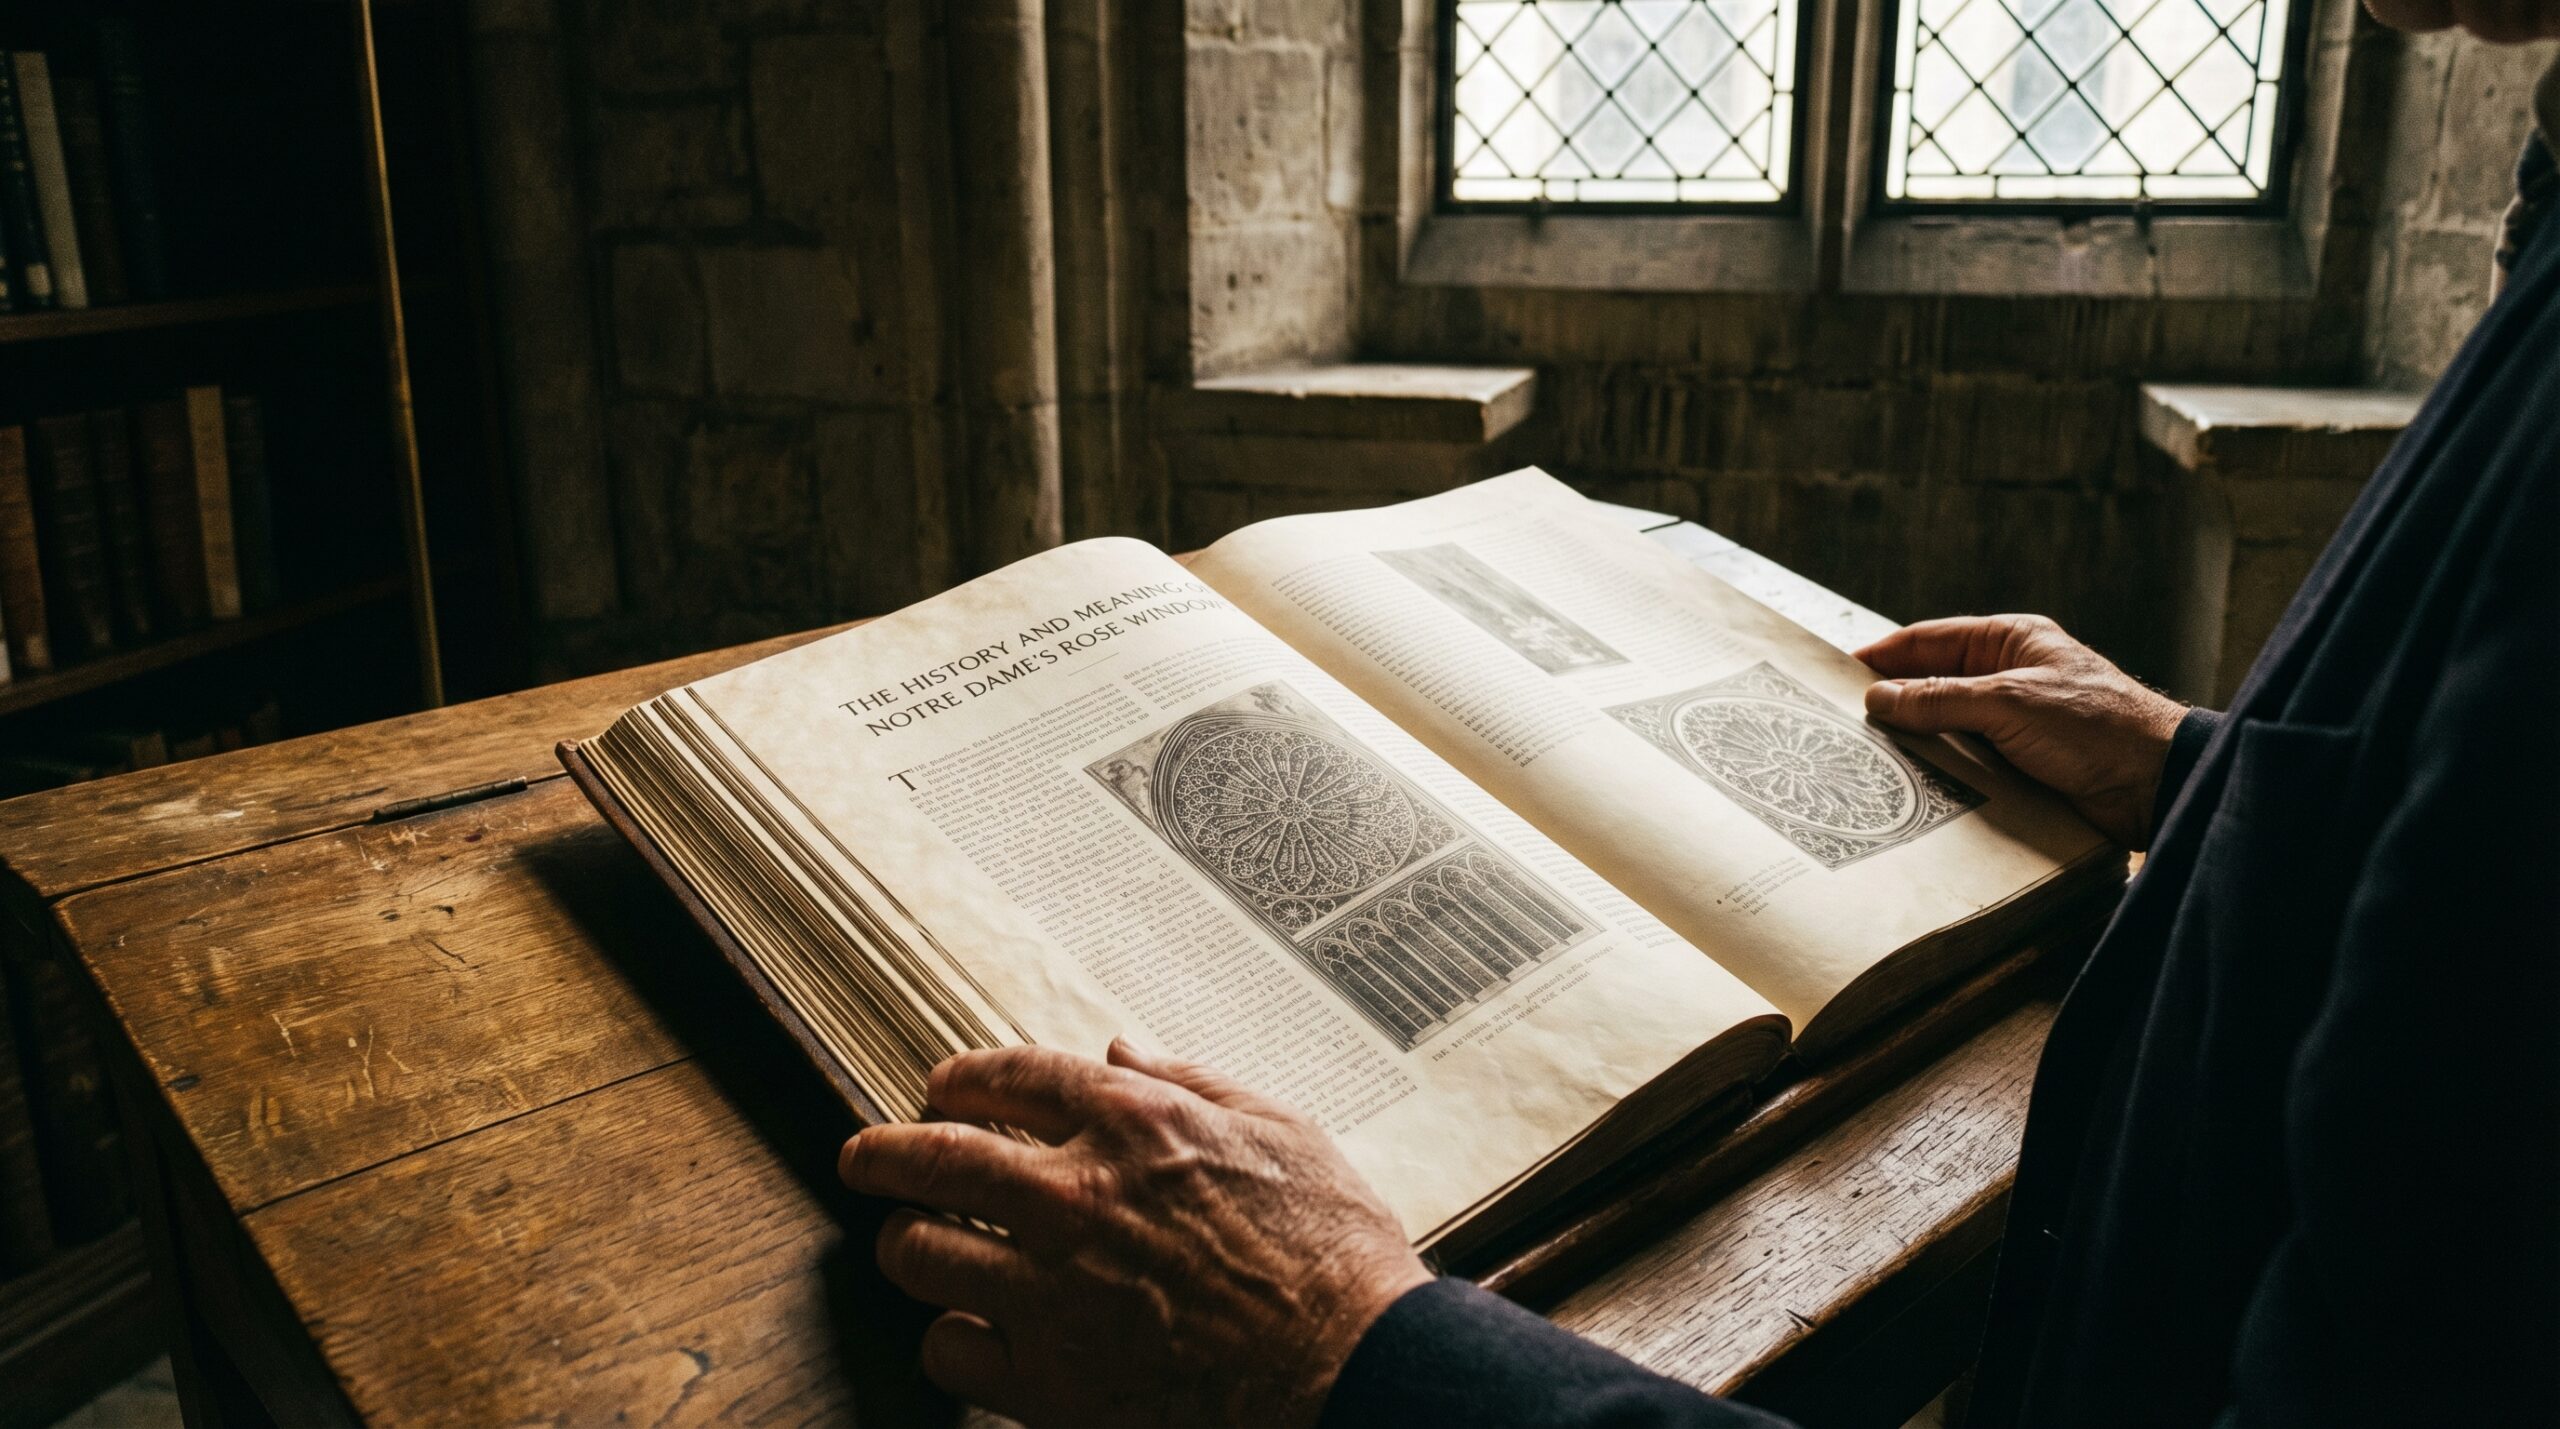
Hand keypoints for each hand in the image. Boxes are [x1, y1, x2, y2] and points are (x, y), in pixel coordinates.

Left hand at [838, 1039, 1432, 1426]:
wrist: (1356, 1370)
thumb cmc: (1334, 1255)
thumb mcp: (1282, 1131)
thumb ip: (1192, 1083)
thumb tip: (1121, 1051)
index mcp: (1134, 1123)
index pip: (1008, 1077)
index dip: (958, 1079)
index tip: (939, 1089)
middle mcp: (1076, 1196)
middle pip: (932, 1157)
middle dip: (882, 1154)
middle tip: (864, 1160)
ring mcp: (1053, 1292)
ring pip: (920, 1254)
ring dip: (910, 1246)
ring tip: (916, 1248)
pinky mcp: (1049, 1383)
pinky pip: (949, 1352)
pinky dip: (951, 1341)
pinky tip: (972, 1336)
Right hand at [1856, 614, 2189, 848]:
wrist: (2155, 784)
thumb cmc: (2099, 726)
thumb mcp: (2011, 702)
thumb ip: (1941, 699)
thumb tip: (1880, 698)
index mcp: (2011, 641)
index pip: (1931, 640)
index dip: (1884, 655)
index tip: (1838, 673)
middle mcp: (2008, 678)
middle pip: (1932, 685)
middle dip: (1891, 703)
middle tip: (1842, 722)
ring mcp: (2013, 724)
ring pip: (1945, 728)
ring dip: (1913, 743)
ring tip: (1865, 758)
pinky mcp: (2018, 765)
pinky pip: (1964, 764)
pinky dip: (1938, 772)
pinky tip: (1908, 786)